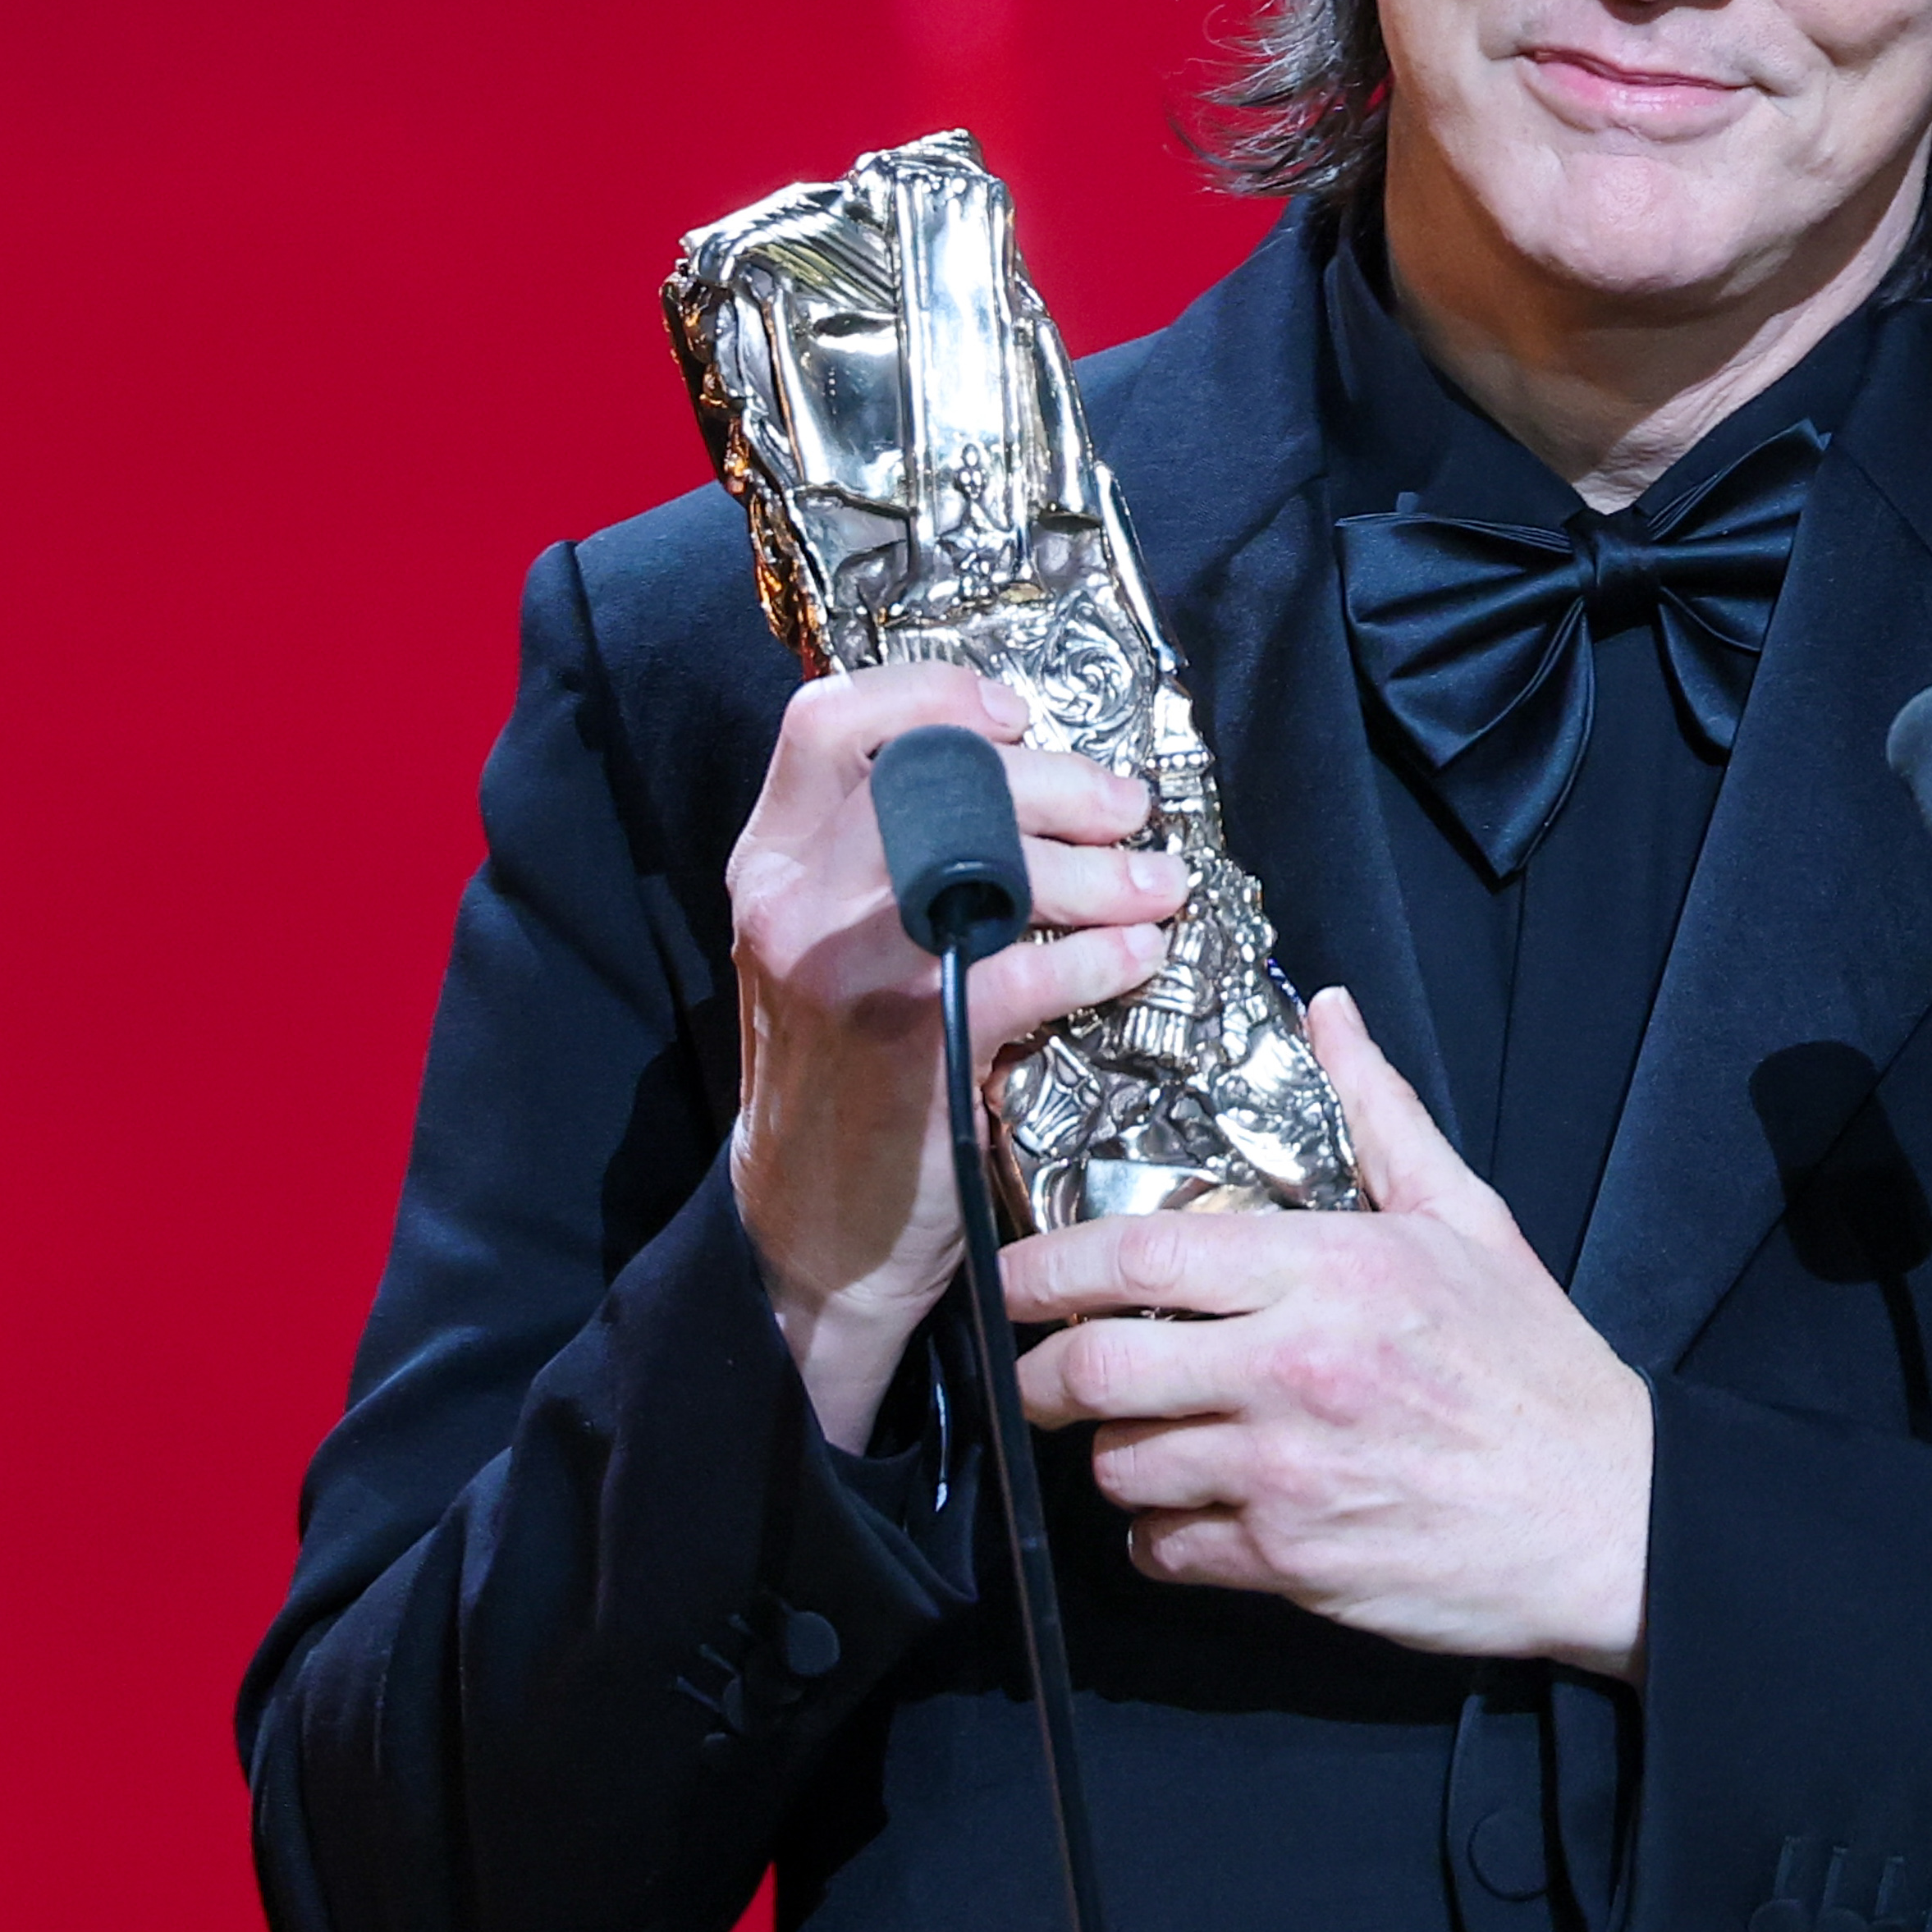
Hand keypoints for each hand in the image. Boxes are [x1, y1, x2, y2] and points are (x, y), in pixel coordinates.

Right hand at [726, 662, 1189, 1446]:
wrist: (817, 1235)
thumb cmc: (848, 1080)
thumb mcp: (832, 945)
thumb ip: (889, 860)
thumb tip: (1029, 782)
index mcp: (771, 858)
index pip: (829, 717)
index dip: (933, 696)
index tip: (1016, 716)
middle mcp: (791, 897)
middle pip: (936, 776)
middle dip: (1059, 784)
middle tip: (1130, 809)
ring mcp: (841, 966)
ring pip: (987, 861)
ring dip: (1099, 871)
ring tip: (1160, 887)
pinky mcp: (909, 1041)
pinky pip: (1028, 968)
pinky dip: (1101, 956)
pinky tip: (1137, 959)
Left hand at [1007, 989, 1653, 1681]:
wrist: (1610, 1520)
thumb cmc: (1537, 1368)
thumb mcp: (1468, 1220)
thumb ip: (1380, 1115)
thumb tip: (1326, 1012)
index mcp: (1333, 1271)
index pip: (1142, 1256)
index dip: (1046, 1267)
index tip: (1012, 1275)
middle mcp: (1295, 1369)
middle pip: (1099, 1370)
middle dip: (1040, 1376)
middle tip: (1037, 1373)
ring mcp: (1288, 1474)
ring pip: (1123, 1466)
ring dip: (1113, 1454)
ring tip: (1142, 1438)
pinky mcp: (1292, 1564)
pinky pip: (1166, 1551)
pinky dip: (1159, 1535)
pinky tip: (1190, 1511)